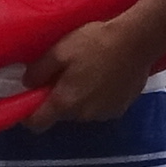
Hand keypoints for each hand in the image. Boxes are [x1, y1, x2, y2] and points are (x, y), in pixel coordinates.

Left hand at [32, 5, 165, 127]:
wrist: (137, 42)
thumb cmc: (95, 43)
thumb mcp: (59, 50)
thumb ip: (39, 70)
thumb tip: (28, 84)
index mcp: (65, 103)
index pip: (37, 124)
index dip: (28, 115)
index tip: (28, 101)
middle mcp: (83, 115)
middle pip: (61, 114)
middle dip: (58, 98)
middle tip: (63, 74)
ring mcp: (104, 115)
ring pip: (81, 111)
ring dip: (79, 98)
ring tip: (88, 73)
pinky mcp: (120, 109)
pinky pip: (100, 107)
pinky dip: (97, 97)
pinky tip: (105, 77)